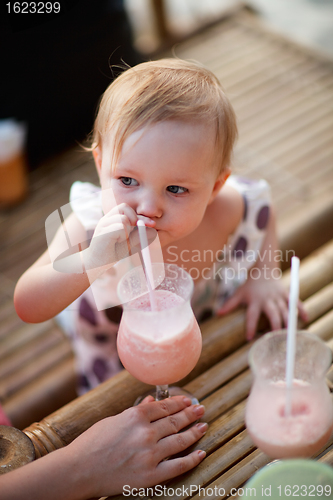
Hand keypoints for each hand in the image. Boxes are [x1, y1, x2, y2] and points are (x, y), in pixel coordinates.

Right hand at [67, 396, 206, 497]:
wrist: (78, 471)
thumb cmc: (92, 443)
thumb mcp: (113, 420)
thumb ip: (136, 411)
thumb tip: (152, 401)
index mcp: (135, 416)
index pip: (164, 406)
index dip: (179, 403)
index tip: (188, 401)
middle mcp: (145, 433)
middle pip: (174, 421)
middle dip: (190, 414)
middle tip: (201, 409)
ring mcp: (149, 455)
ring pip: (179, 441)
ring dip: (194, 433)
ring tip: (203, 426)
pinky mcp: (150, 476)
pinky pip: (177, 466)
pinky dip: (191, 459)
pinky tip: (200, 453)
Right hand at [83, 203, 155, 270]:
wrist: (96, 263)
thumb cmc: (112, 252)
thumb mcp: (129, 244)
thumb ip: (139, 236)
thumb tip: (153, 231)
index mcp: (113, 219)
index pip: (128, 209)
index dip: (141, 216)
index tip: (152, 224)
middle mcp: (107, 218)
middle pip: (124, 207)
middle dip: (135, 218)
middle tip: (134, 231)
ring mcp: (103, 224)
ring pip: (123, 219)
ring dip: (127, 230)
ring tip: (121, 239)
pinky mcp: (102, 231)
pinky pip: (120, 227)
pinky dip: (123, 235)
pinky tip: (117, 242)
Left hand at [217, 274, 307, 339]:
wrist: (263, 270)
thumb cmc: (250, 285)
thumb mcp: (238, 293)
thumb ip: (229, 304)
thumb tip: (218, 314)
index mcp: (255, 301)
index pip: (251, 316)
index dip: (250, 326)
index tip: (249, 338)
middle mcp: (268, 300)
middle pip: (272, 313)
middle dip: (275, 325)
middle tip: (276, 337)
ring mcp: (279, 297)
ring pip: (285, 310)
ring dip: (289, 321)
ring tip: (290, 333)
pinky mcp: (287, 294)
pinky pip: (296, 302)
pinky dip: (302, 310)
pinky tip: (305, 319)